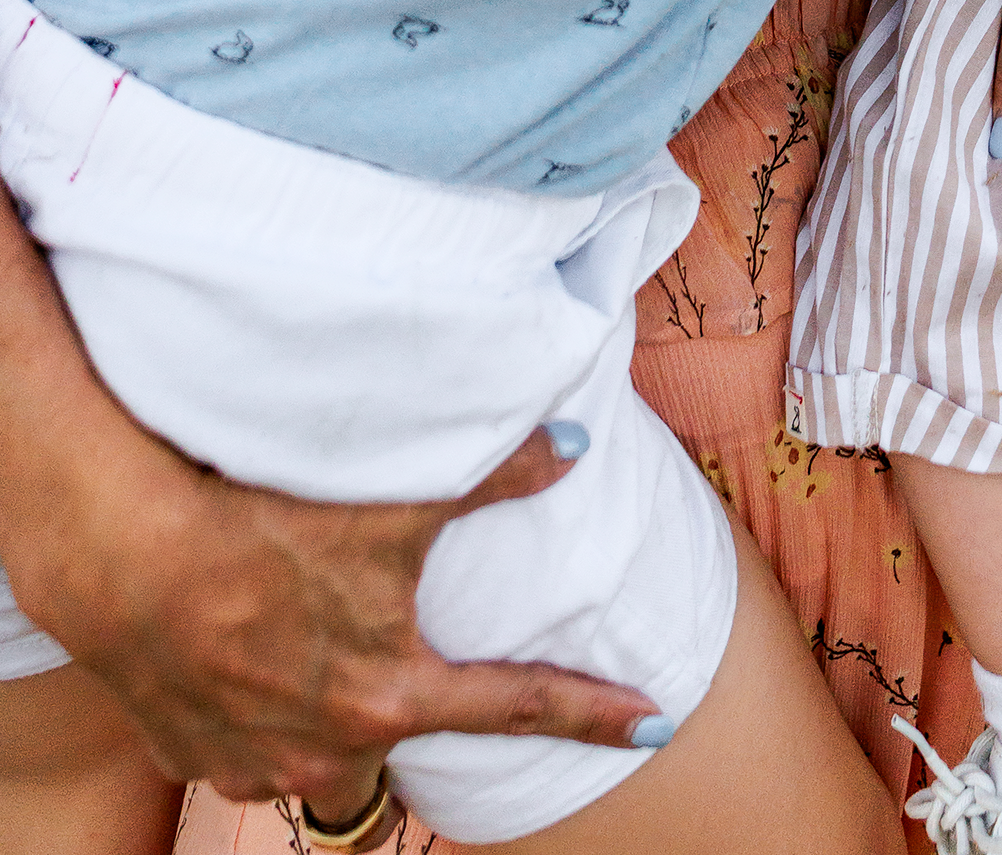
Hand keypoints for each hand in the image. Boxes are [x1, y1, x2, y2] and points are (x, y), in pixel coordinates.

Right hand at [10, 404, 660, 804]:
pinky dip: (264, 712)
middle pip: (404, 737)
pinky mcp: (202, 762)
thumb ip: (495, 478)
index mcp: (392, 696)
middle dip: (412, 701)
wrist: (130, 559)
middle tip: (390, 646)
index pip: (519, 706)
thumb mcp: (393, 504)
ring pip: (324, 755)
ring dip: (331, 710)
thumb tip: (574, 449)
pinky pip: (256, 751)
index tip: (655, 722)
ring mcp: (262, 769)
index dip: (594, 713)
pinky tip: (249, 655)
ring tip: (305, 641)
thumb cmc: (264, 529)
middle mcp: (331, 753)